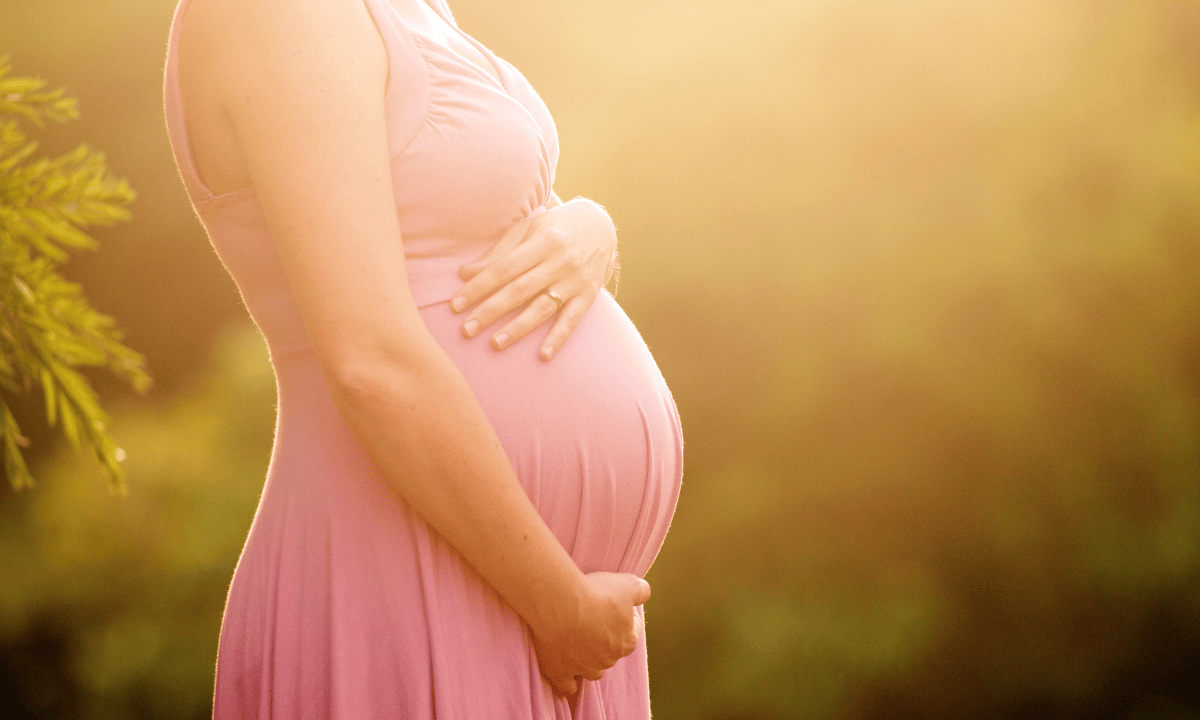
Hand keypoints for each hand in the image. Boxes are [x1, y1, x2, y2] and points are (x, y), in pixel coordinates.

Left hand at [451, 198, 616, 360]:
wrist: (601, 225)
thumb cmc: (555, 228)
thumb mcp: (527, 229)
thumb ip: (498, 252)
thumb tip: (464, 273)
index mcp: (541, 242)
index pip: (503, 268)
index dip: (478, 287)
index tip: (456, 305)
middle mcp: (559, 261)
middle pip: (518, 290)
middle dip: (490, 311)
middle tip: (466, 330)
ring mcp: (575, 280)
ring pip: (542, 307)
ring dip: (518, 328)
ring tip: (495, 344)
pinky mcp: (588, 295)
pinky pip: (572, 320)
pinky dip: (558, 338)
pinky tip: (543, 355)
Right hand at [530, 571, 649, 695]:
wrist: (560, 604)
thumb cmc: (594, 594)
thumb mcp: (627, 584)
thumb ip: (641, 590)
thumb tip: (644, 593)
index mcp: (626, 642)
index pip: (631, 633)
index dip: (623, 619)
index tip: (610, 607)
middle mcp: (608, 660)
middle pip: (611, 653)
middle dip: (604, 640)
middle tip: (589, 619)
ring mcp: (584, 669)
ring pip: (592, 671)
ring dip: (588, 661)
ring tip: (575, 644)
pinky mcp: (561, 673)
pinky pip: (567, 687)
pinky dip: (567, 681)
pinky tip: (564, 671)